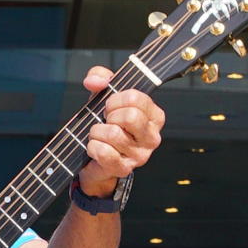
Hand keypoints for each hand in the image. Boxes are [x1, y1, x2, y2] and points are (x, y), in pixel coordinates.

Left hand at [78, 66, 165, 196]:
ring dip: (97, 132)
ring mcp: (140, 155)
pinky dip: (93, 147)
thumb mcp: (104, 98)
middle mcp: (152, 137)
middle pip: (130, 116)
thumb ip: (101, 79)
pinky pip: (104, 152)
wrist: (96, 160)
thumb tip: (94, 81)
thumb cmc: (105, 125)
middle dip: (109, 116)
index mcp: (154, 116)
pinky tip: (95, 148)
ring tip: (99, 135)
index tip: (110, 106)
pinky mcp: (124, 169)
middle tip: (105, 121)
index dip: (115, 99)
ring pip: (113, 134)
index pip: (135, 97)